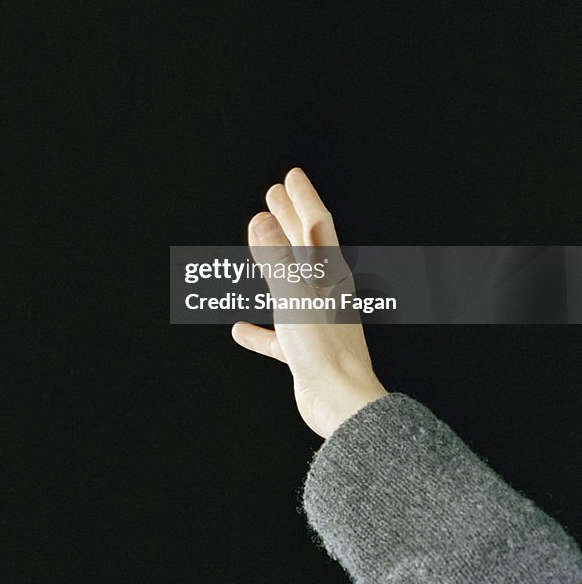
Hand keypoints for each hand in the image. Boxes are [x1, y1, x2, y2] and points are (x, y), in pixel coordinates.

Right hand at [231, 168, 387, 437]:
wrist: (343, 406)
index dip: (302, 199)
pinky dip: (261, 330)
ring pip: (291, 283)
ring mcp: (316, 322)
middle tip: (275, 194)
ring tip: (257, 241)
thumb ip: (276, 259)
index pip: (315, 225)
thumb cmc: (326, 351)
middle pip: (304, 247)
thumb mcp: (295, 297)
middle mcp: (325, 294)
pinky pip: (278, 336)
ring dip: (274, 261)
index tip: (291, 177)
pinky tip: (241, 330)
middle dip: (289, 218)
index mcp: (329, 276)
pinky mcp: (305, 353)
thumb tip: (260, 220)